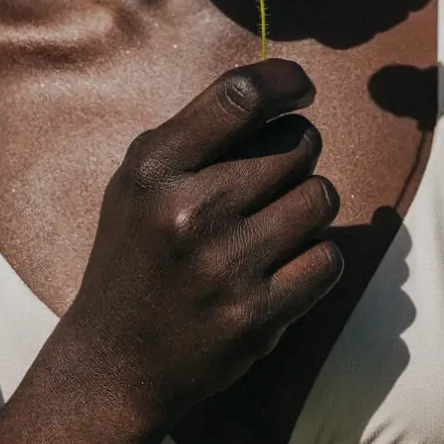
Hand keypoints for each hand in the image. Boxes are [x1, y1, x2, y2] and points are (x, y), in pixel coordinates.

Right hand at [59, 57, 342, 433]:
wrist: (115, 363)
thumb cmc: (138, 253)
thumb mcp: (142, 180)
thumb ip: (200, 132)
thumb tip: (282, 88)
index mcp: (155, 168)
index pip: (240, 97)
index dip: (284, 81)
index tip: (302, 89)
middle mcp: (188, 213)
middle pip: (297, 146)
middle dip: (298, 152)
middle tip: (275, 176)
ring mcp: (225, 267)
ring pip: (321, 198)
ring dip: (309, 206)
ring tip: (276, 223)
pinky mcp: (256, 317)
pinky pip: (329, 258)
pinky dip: (316, 258)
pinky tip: (283, 266)